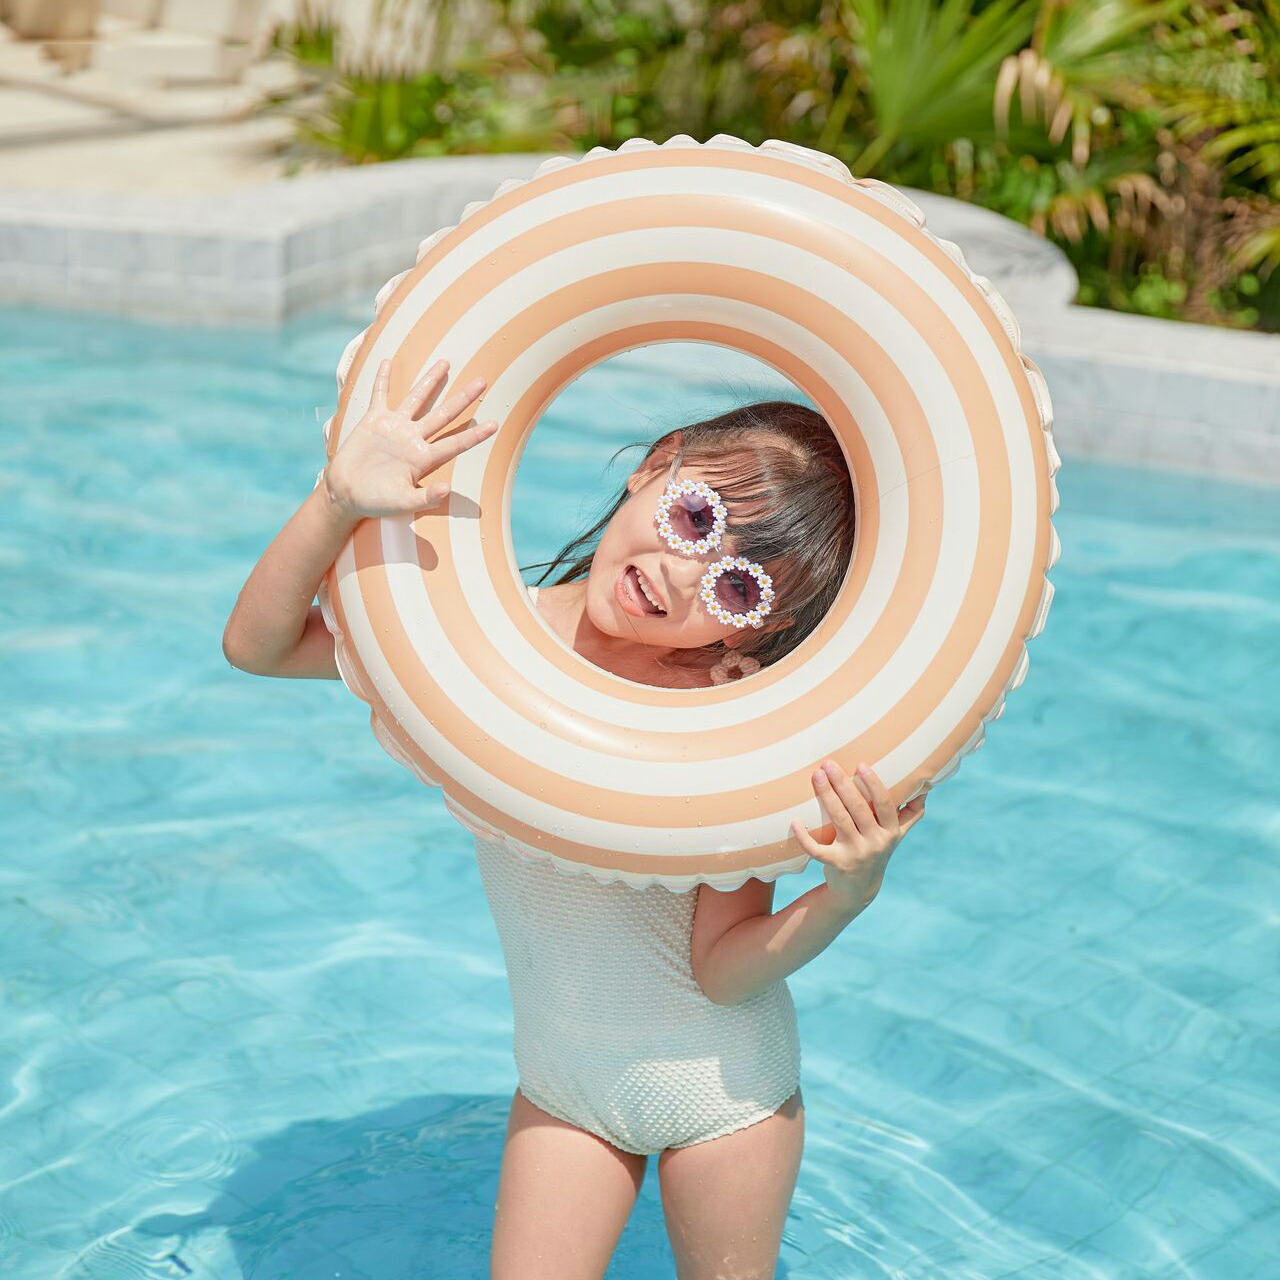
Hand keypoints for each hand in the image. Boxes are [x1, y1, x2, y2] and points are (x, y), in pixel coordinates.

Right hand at [322, 357, 497, 519]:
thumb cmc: (376, 502)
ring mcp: (395, 427)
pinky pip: (380, 395)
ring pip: (417, 398)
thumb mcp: (402, 503)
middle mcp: (413, 439)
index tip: (495, 425)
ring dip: (430, 380)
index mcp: (424, 459)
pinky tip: (389, 360)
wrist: (347, 494)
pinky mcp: (373, 421)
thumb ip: (425, 498)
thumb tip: (447, 489)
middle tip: (483, 381)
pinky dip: (383, 379)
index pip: (455, 443)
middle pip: (444, 414)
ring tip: (445, 362)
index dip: (475, 435)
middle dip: (463, 398)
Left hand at [790, 760, 925, 913]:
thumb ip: (910, 813)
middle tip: (828, 764)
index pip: (884, 804)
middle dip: (843, 784)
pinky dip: (804, 837)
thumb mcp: (896, 835)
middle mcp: (875, 842)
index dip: (874, 784)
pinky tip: (794, 822)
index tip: (860, 765)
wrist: (859, 890)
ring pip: (840, 820)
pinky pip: (818, 850)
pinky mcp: (836, 864)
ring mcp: (856, 854)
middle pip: (858, 808)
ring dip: (827, 796)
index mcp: (890, 831)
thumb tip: (925, 787)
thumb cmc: (876, 850)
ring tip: (816, 776)